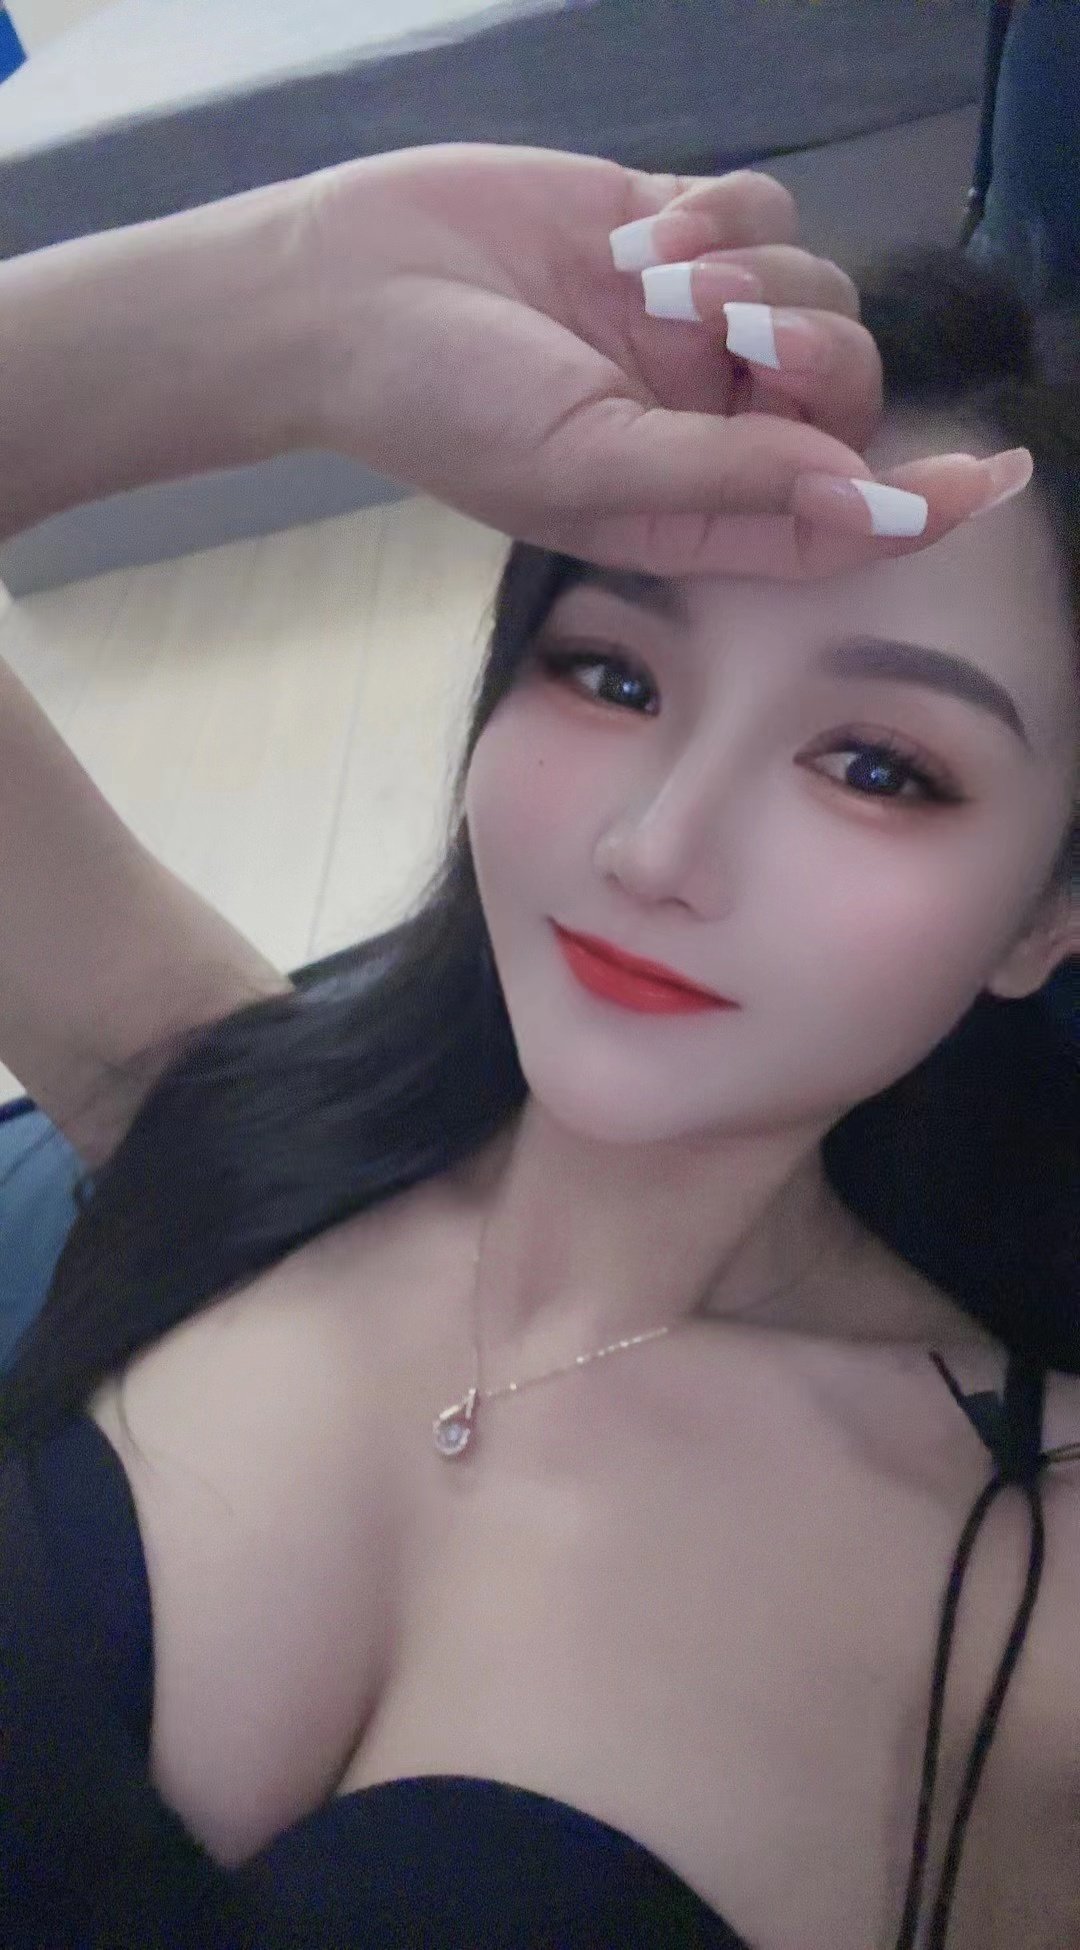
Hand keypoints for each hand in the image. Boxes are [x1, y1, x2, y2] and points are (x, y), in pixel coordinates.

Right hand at [304, 144, 1018, 579]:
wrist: (346, 289)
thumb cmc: (442, 405)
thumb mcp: (584, 466)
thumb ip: (728, 483)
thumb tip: (862, 498)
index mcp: (687, 511)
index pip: (834, 520)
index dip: (919, 506)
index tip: (990, 478)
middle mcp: (704, 425)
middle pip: (844, 394)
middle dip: (815, 356)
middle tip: (736, 332)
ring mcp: (693, 328)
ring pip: (818, 291)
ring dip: (756, 273)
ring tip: (654, 272)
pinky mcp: (675, 231)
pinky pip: (768, 211)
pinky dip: (725, 214)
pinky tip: (645, 228)